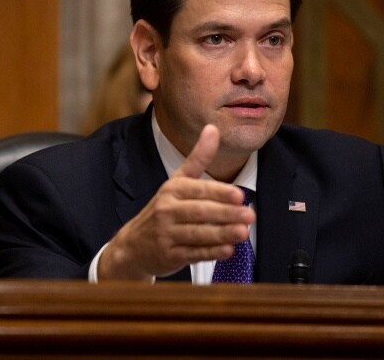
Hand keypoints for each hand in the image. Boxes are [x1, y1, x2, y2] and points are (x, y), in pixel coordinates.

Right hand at [97, 124, 255, 280]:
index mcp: (172, 189)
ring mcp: (166, 234)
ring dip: (222, 234)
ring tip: (243, 233)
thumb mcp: (178, 180)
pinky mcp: (169, 256)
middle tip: (250, 215)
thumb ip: (198, 157)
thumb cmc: (165, 208)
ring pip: (198, 234)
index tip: (240, 195)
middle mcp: (167, 210)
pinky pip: (193, 254)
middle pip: (200, 212)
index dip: (219, 193)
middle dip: (226, 214)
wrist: (133, 245)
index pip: (198, 190)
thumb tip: (213, 127)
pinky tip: (229, 250)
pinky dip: (211, 253)